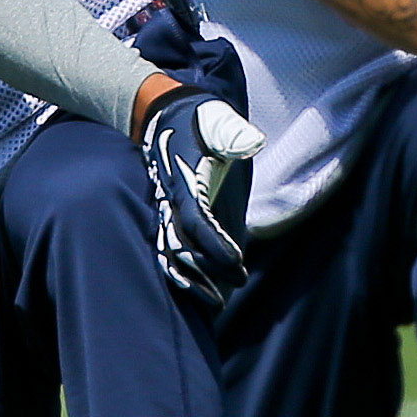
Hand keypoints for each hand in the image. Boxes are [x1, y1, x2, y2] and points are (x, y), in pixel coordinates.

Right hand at [136, 88, 262, 306]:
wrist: (163, 112)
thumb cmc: (197, 118)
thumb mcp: (216, 120)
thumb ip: (232, 133)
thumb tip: (254, 141)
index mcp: (184, 184)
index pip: (198, 222)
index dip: (215, 246)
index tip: (235, 265)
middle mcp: (171, 201)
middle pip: (182, 246)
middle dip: (202, 275)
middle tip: (223, 301)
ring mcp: (166, 207)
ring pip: (173, 251)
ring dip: (190, 279)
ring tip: (211, 305)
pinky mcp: (167, 210)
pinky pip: (171, 244)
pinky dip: (181, 267)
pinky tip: (196, 288)